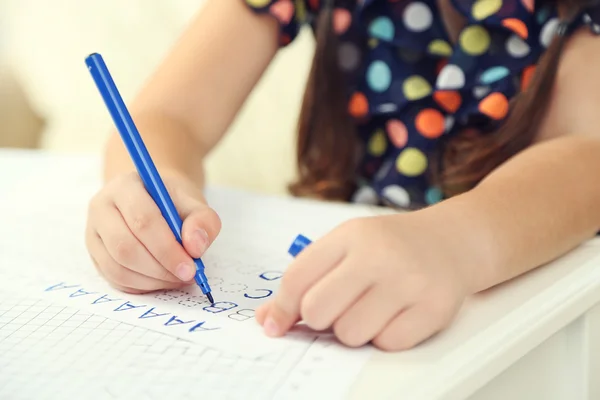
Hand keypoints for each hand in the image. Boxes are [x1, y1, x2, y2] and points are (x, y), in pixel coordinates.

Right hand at [85, 170, 220, 293]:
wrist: (155, 201)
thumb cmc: (173, 202)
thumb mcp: (195, 203)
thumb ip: (203, 220)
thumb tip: (195, 247)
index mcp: (125, 187)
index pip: (142, 220)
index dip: (167, 248)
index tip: (190, 267)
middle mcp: (102, 208)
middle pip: (125, 247)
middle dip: (160, 268)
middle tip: (186, 275)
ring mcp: (94, 233)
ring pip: (117, 268)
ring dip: (152, 280)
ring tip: (177, 277)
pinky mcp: (95, 255)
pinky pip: (115, 279)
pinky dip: (143, 286)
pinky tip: (163, 279)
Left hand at [255, 213, 476, 350]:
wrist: (452, 240)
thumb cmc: (390, 246)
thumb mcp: (347, 245)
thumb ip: (307, 277)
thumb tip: (269, 318)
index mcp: (351, 235)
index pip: (297, 278)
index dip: (280, 308)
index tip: (275, 324)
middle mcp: (379, 256)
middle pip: (317, 311)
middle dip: (319, 320)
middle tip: (337, 309)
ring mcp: (409, 282)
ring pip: (350, 334)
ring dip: (353, 330)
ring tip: (370, 308)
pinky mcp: (434, 309)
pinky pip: (386, 344)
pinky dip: (384, 337)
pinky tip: (395, 314)